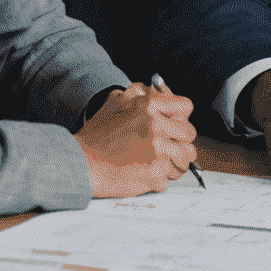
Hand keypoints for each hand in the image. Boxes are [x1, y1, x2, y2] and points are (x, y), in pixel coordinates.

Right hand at [76, 81, 197, 197]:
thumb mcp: (116, 103)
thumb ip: (139, 94)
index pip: (186, 106)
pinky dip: (159, 179)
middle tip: (170, 146)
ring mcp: (157, 152)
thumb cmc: (96, 135)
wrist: (80, 163)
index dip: (181, 116)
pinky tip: (145, 174)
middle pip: (189, 134)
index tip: (176, 123)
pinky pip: (169, 179)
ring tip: (162, 162)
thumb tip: (157, 90)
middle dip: (180, 140)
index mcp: (149, 106)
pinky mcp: (154, 175)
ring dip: (175, 161)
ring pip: (185, 158)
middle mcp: (157, 127)